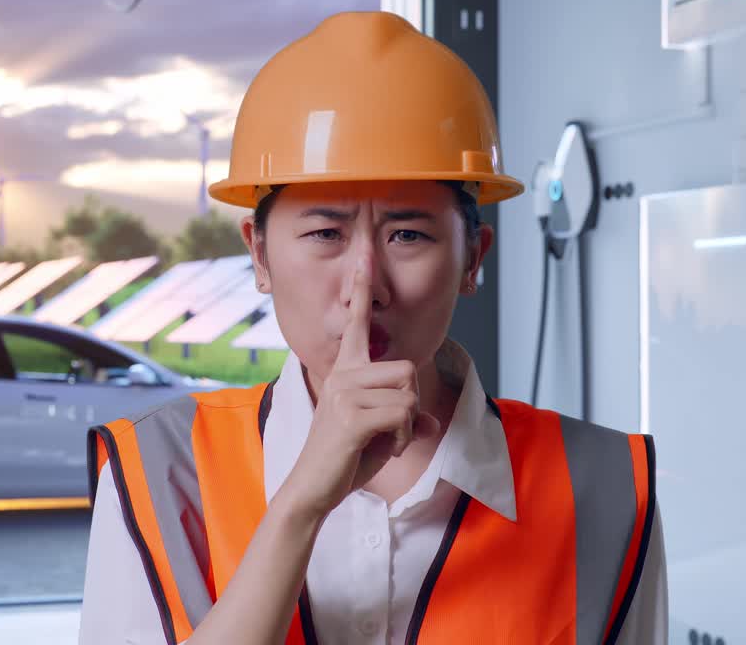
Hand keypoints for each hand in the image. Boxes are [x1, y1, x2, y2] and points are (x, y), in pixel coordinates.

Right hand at [275, 257, 439, 520]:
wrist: (314, 490)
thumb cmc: (345, 461)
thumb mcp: (384, 436)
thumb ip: (407, 421)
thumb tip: (431, 421)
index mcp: (346, 371)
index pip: (357, 323)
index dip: (361, 290)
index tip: (364, 256)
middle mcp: (343, 374)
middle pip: (407, 368)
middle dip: (411, 404)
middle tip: (392, 431)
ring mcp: (345, 392)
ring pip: (408, 392)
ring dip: (408, 424)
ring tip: (385, 440)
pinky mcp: (352, 415)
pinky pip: (404, 414)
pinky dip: (405, 437)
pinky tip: (386, 448)